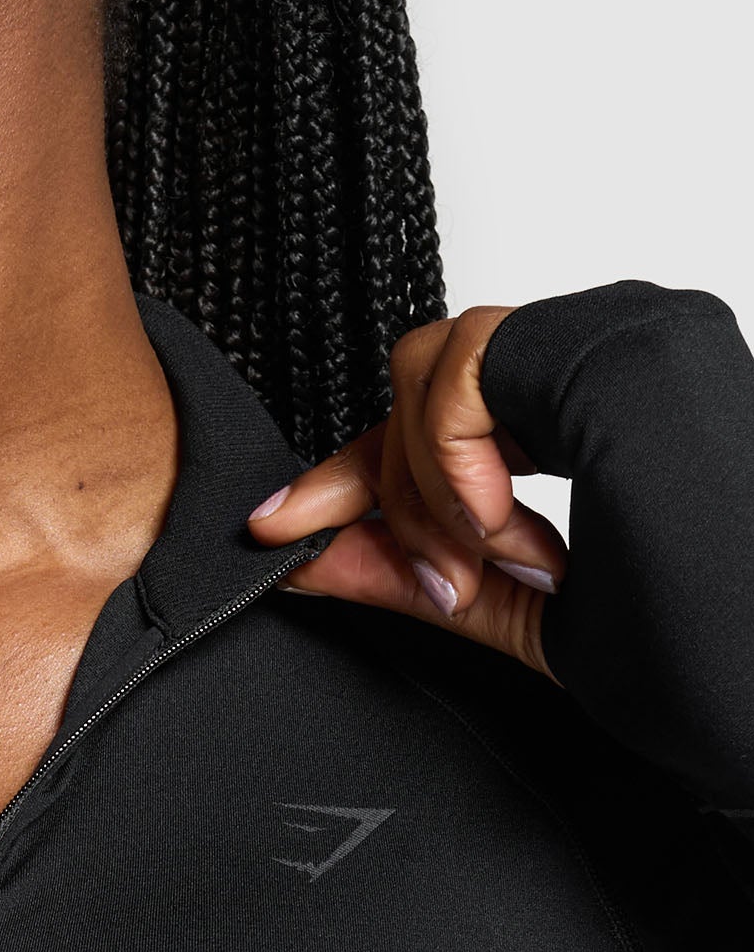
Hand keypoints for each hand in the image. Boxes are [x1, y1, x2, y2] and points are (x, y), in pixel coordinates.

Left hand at [246, 306, 569, 680]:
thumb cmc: (680, 622)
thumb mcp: (520, 614)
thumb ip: (410, 579)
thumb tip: (301, 561)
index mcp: (585, 422)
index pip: (425, 424)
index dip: (339, 479)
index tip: (271, 528)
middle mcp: (587, 367)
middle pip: (413, 393)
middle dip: (388, 496)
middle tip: (443, 589)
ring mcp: (600, 336)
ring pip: (429, 372)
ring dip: (428, 488)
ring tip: (486, 568)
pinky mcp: (606, 329)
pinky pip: (467, 364)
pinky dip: (456, 454)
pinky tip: (497, 521)